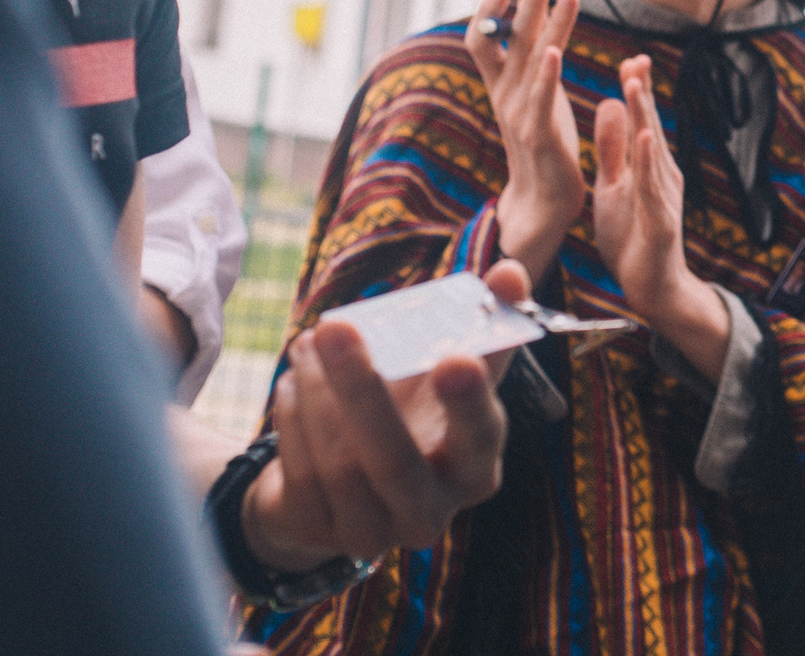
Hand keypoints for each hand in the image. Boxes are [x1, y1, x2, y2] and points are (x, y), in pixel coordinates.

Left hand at [241, 259, 529, 570]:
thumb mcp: (449, 374)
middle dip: (360, 389)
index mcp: (476, 470)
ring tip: (312, 340)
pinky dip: (293, 415)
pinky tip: (294, 379)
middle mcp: (429, 513)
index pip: (480, 437)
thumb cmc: (414, 414)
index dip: (468, 401)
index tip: (455, 359)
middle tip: (334, 325)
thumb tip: (511, 272)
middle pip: (395, 462)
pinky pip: (300, 473)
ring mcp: (370, 533)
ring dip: (318, 392)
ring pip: (339, 465)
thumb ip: (483, 325)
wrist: (345, 482)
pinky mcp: (315, 532)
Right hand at [466, 0, 584, 286]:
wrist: (544, 202)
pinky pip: (541, 100)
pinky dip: (547, 75)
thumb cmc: (544, 146)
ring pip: (533, 61)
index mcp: (503, 87)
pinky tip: (557, 50)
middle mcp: (506, 96)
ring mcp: (520, 116)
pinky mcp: (539, 136)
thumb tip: (535, 30)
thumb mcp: (535, 99)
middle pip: (510, 40)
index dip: (491, 10)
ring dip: (548, 24)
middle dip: (524, 2)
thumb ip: (532, 66)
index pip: (486, 41)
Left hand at [594, 56, 730, 380]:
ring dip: (644, 116)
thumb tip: (610, 105)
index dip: (635, 91)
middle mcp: (661, 175)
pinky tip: (646, 139)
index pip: (640, 122)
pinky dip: (649, 161)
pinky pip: (652, 186)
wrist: (653, 287)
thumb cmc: (633, 237)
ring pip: (652, 151)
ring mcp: (663, 196)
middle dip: (641, 93)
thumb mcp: (614, 186)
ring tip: (634, 87)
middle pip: (649, 127)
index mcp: (648, 166)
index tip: (629, 59)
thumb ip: (613, 149)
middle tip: (635, 59)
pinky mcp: (660, 219)